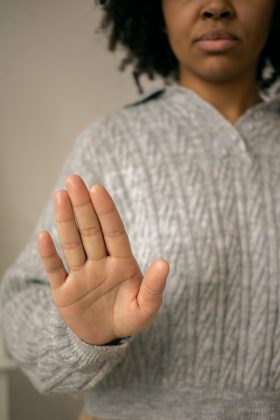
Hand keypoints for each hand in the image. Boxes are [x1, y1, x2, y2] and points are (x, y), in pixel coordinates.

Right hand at [38, 175, 168, 344]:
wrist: (106, 338)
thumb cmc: (129, 318)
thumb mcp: (146, 307)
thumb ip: (154, 286)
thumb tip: (164, 263)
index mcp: (122, 263)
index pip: (113, 232)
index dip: (106, 211)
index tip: (98, 189)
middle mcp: (99, 263)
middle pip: (90, 231)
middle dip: (83, 206)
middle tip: (73, 180)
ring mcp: (81, 275)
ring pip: (72, 244)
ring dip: (65, 221)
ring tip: (61, 196)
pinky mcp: (64, 291)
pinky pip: (55, 270)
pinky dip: (49, 255)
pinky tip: (44, 236)